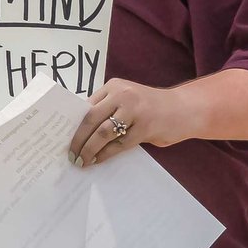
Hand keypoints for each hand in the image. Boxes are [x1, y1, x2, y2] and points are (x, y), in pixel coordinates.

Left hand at [69, 77, 199, 167]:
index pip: (87, 106)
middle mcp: (123, 95)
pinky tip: (98, 161)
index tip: (63, 138)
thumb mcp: (128, 101)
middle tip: (70, 154)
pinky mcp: (145, 127)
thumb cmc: (151, 108)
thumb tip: (81, 131)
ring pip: (103, 133)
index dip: (73, 124)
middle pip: (91, 119)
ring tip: (82, 160)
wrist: (184, 109)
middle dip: (78, 139)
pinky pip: (119, 144)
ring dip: (89, 149)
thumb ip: (108, 109)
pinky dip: (105, 154)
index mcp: (115, 86)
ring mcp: (135, 110)